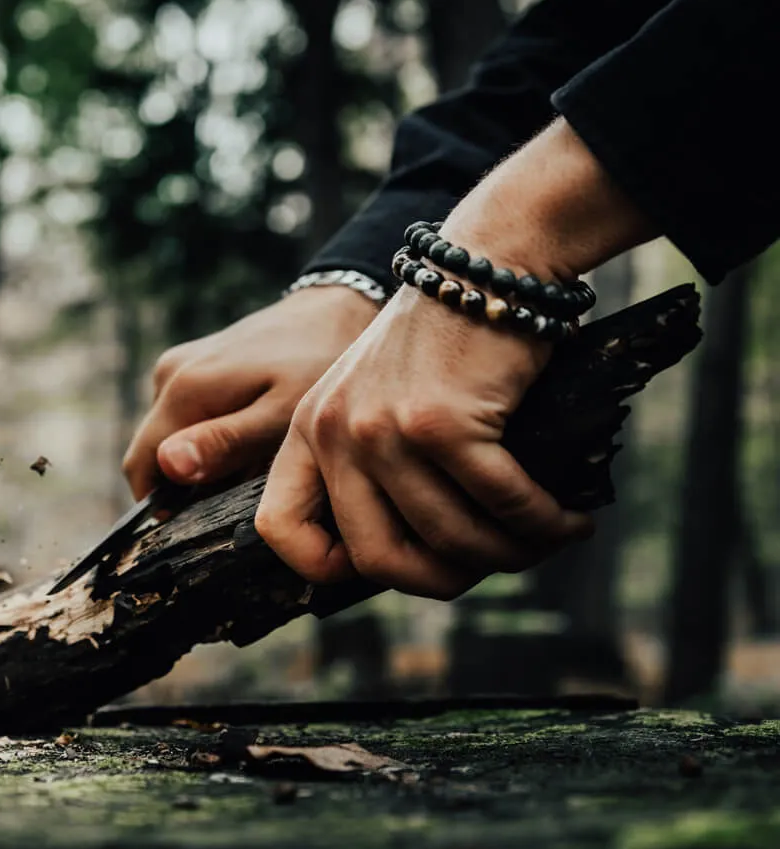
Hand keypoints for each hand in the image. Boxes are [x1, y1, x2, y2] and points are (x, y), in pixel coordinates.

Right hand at [122, 285, 377, 499]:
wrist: (337, 310)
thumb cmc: (317, 365)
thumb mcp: (280, 416)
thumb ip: (225, 443)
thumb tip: (168, 467)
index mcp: (183, 389)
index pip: (141, 468)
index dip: (166, 506)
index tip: (210, 520)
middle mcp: (169, 375)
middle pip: (153, 454)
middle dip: (187, 485)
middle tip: (243, 493)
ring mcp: (180, 367)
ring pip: (171, 438)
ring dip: (203, 462)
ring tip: (256, 463)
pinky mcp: (195, 365)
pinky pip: (188, 417)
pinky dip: (212, 439)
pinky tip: (255, 440)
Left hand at [255, 286, 593, 598]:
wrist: (485, 267)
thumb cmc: (443, 345)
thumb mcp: (376, 399)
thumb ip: (371, 470)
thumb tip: (412, 563)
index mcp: (308, 430)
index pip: (279, 528)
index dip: (328, 569)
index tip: (394, 565)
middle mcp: (333, 432)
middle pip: (376, 559)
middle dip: (443, 581)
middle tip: (489, 565)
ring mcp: (383, 428)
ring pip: (448, 538)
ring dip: (509, 554)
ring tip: (544, 540)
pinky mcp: (441, 422)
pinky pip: (500, 504)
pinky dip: (544, 524)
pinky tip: (570, 520)